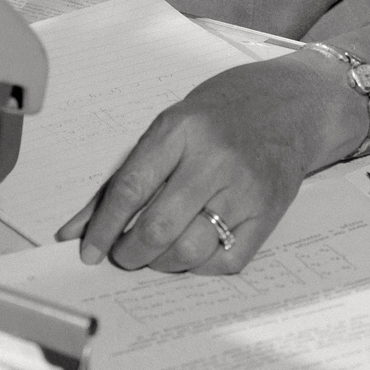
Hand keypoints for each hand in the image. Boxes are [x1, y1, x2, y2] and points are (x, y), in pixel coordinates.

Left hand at [55, 49, 367, 275]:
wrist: (294, 103)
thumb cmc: (224, 111)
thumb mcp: (172, 123)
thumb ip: (125, 175)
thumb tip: (74, 230)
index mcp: (182, 128)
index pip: (130, 188)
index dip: (102, 228)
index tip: (87, 251)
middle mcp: (215, 159)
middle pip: (157, 228)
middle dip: (129, 254)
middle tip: (123, 256)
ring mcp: (245, 189)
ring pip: (188, 252)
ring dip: (160, 264)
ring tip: (155, 253)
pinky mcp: (268, 214)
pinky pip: (223, 261)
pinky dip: (199, 266)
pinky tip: (192, 249)